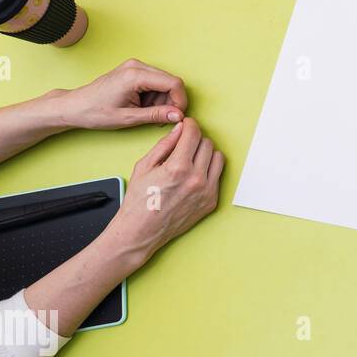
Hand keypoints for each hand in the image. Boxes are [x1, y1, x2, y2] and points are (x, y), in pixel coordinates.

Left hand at [57, 59, 187, 129]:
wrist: (75, 106)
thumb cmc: (96, 112)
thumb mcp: (128, 118)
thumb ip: (156, 115)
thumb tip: (179, 115)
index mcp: (135, 75)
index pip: (174, 83)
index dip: (180, 101)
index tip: (176, 116)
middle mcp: (136, 65)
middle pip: (171, 81)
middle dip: (171, 102)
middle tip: (159, 118)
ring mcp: (134, 66)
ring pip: (165, 82)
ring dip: (162, 100)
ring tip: (147, 114)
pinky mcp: (133, 70)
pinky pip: (155, 81)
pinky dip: (155, 96)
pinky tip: (143, 106)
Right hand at [106, 118, 223, 264]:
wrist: (141, 232)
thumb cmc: (138, 201)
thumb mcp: (144, 167)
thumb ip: (164, 145)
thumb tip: (179, 129)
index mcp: (178, 167)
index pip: (194, 134)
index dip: (189, 125)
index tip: (186, 125)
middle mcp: (196, 179)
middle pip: (207, 144)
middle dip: (195, 140)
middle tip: (184, 144)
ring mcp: (207, 191)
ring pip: (218, 158)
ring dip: (205, 154)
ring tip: (190, 159)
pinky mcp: (211, 202)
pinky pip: (217, 176)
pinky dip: (208, 171)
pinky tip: (193, 175)